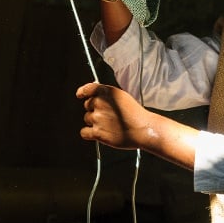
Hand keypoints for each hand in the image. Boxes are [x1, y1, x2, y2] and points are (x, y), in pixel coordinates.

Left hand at [76, 82, 198, 169]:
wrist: (143, 129)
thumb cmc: (135, 114)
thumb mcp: (122, 97)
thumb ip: (107, 95)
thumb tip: (94, 94)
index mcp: (106, 92)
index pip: (87, 89)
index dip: (82, 92)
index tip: (80, 95)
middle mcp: (100, 103)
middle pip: (87, 105)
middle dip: (94, 109)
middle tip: (107, 116)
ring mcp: (97, 118)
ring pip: (87, 118)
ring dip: (94, 122)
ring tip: (108, 125)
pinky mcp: (97, 132)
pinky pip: (84, 132)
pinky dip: (89, 133)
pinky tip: (98, 134)